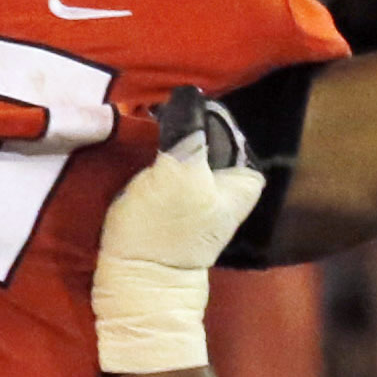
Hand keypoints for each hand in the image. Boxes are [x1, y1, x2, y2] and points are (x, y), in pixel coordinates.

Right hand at [93, 88, 262, 374]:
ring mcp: (197, 192)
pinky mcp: (170, 201)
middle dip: (176, 120)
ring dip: (158, 136)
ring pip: (179, 145)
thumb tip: (189, 92)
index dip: (193, 109)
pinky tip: (131, 148)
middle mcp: (227, 182)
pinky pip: (162, 163)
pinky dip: (148, 154)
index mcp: (245, 175)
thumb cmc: (166, 231)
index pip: (221, 120)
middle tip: (144, 109)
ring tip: (135, 124)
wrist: (134, 284)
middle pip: (200, 131)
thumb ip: (188, 129)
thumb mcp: (180, 172)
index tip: (163, 105)